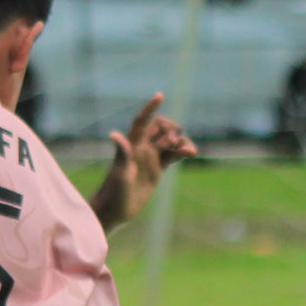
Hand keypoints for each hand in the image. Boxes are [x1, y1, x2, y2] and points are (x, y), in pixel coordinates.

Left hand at [104, 94, 198, 223]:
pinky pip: (173, 155)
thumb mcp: (119, 173)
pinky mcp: (157, 169)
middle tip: (174, 141)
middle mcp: (141, 148)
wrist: (115, 210)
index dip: (150, 108)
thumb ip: (121, 153)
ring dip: (181, 141)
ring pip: (169, 142)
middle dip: (171, 128)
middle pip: (159, 128)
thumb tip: (114, 134)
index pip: (142, 121)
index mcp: (132, 145)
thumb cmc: (113, 192)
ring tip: (188, 150)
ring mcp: (150, 158)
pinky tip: (191, 153)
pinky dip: (182, 152)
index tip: (160, 95)